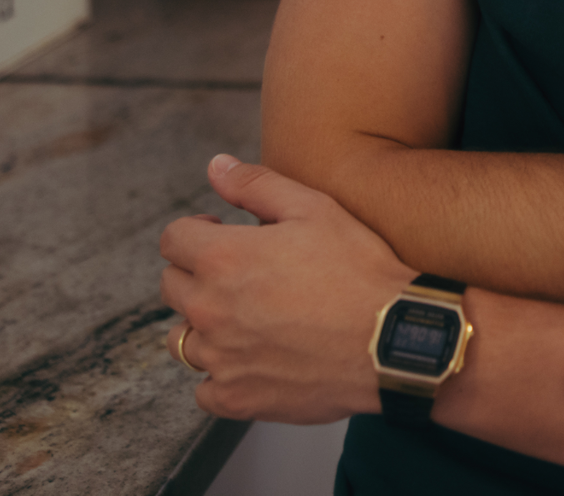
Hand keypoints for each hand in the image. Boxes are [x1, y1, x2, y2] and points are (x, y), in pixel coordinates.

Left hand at [159, 154, 412, 422]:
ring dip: (205, 326)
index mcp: (222, 258)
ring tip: (247, 319)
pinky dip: (222, 375)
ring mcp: (220, 357)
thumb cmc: (358, 272)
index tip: (220, 234)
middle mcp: (210, 309)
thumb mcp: (315, 209)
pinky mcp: (236, 396)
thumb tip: (216, 166)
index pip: (172, 240)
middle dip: (197, 274)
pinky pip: (205, 388)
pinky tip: (253, 360)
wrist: (391, 341)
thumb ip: (256, 185)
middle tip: (240, 274)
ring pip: (182, 340)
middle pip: (171, 287)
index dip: (195, 231)